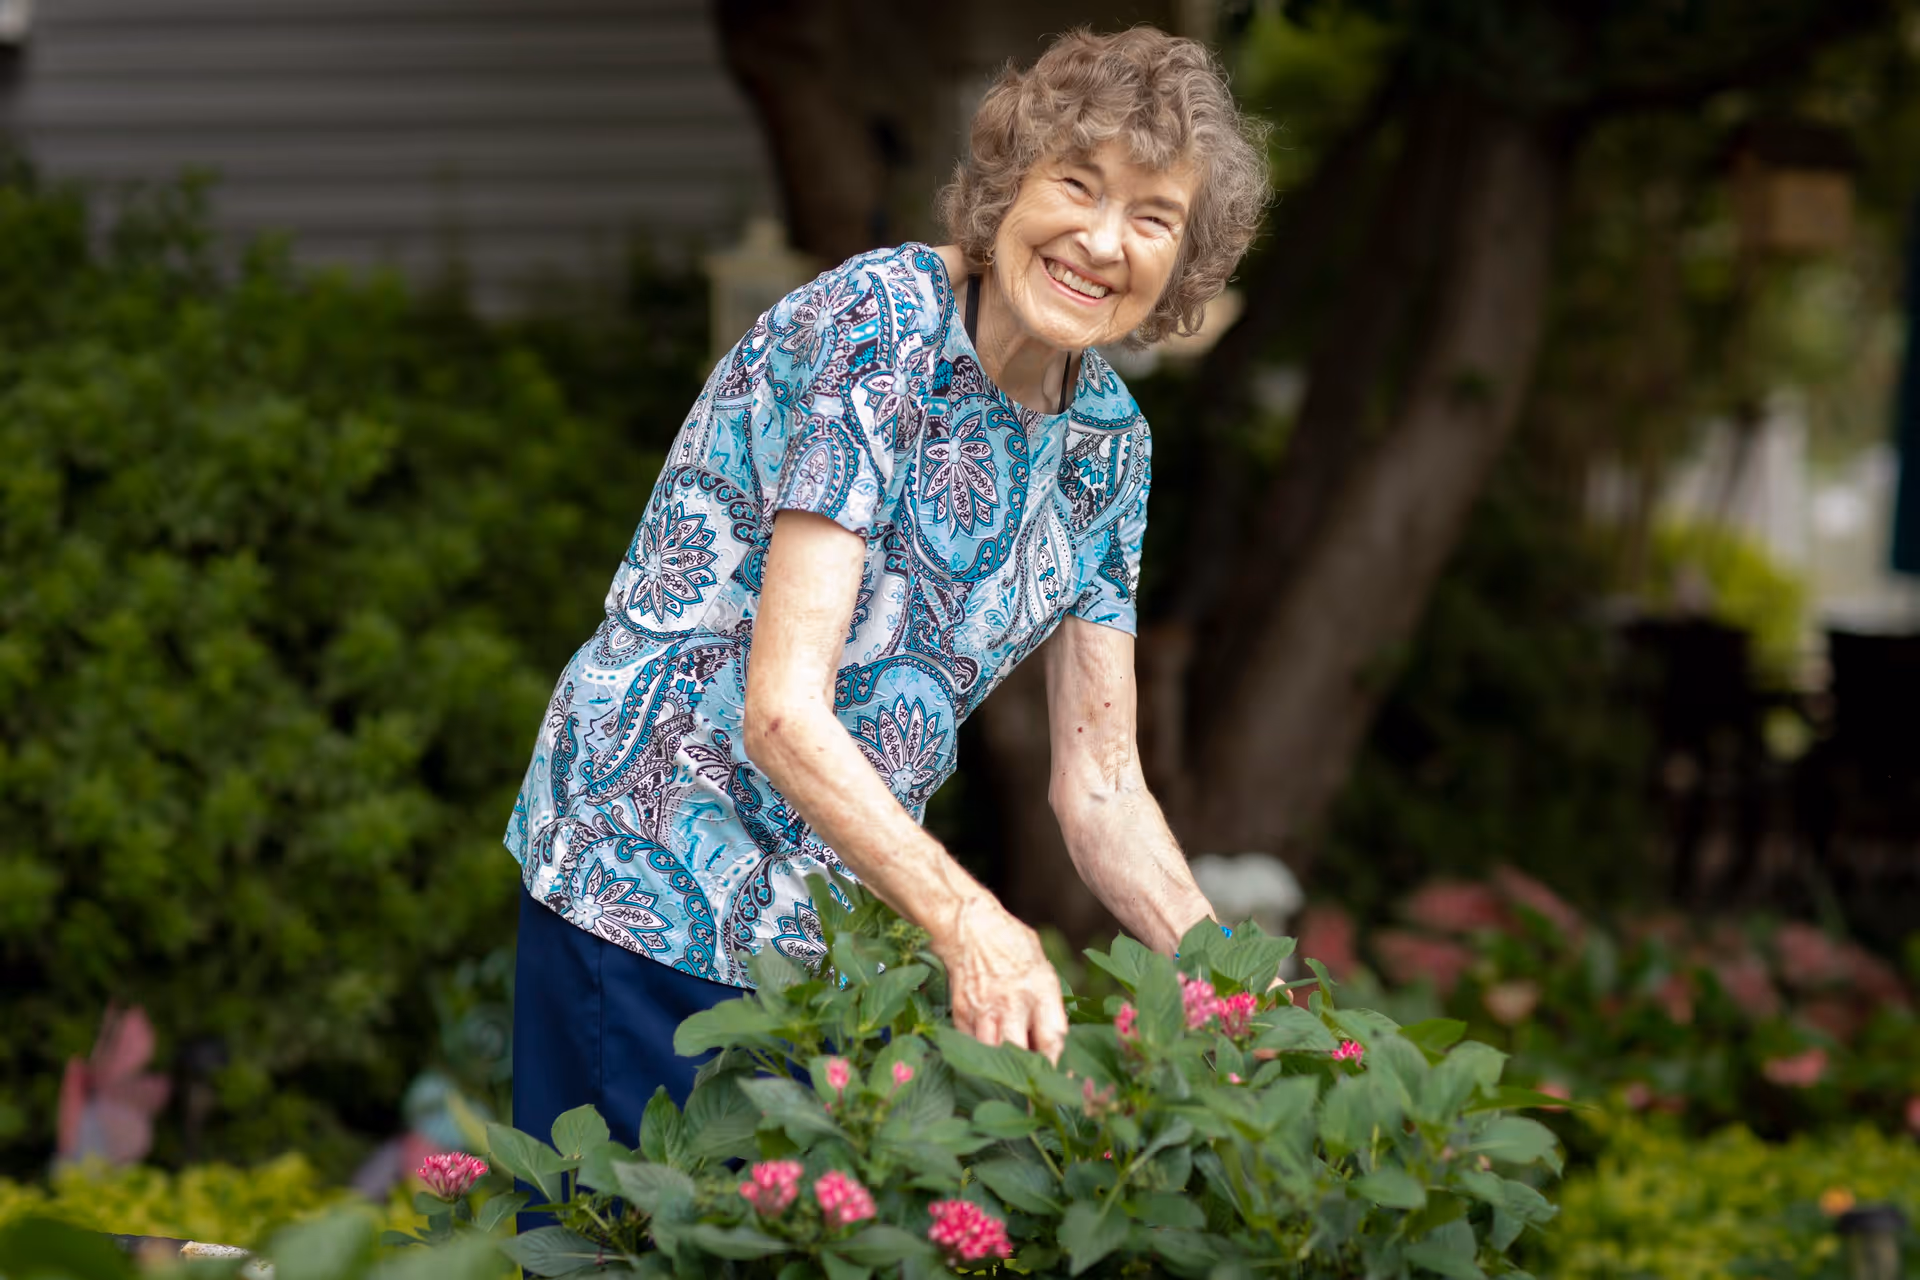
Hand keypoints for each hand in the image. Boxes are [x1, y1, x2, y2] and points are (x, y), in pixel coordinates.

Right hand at [930, 895, 1068, 1063]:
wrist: (969, 925)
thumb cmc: (1011, 941)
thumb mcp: (1041, 964)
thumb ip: (1048, 1000)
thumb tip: (1053, 1037)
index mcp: (1040, 988)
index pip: (1054, 1038)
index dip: (1058, 1063)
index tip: (1059, 1077)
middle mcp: (1012, 1002)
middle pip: (1022, 1053)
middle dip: (1029, 1072)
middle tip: (1035, 1086)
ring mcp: (984, 1009)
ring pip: (994, 1055)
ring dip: (1003, 1067)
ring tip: (1011, 1076)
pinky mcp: (962, 1013)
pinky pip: (972, 1045)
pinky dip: (981, 1053)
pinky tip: (988, 1055)